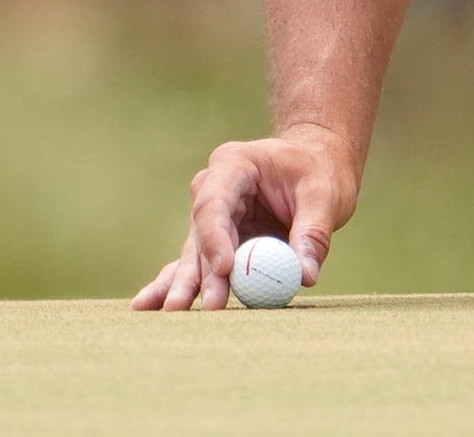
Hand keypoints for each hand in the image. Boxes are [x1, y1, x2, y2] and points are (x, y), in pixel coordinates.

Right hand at [132, 125, 355, 312]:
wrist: (315, 161)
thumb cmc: (319, 171)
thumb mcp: (325, 195)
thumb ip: (313, 234)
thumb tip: (303, 276)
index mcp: (234, 165)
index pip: (215, 201)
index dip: (215, 236)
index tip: (225, 269)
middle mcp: (213, 189)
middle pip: (200, 233)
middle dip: (200, 272)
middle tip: (206, 305)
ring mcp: (212, 216)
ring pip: (195, 254)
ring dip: (187, 284)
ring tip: (171, 311)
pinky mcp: (218, 240)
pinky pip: (198, 264)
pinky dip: (180, 284)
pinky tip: (149, 305)